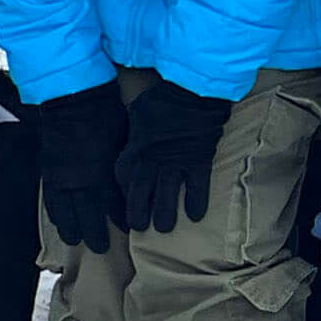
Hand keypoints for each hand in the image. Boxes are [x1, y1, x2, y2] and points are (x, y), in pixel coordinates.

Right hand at [30, 81, 125, 256]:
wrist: (73, 99)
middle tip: (99, 249)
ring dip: (72, 227)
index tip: (127, 229)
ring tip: (75, 241)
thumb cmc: (106, 114)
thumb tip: (134, 175)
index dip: (120, 218)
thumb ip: (125, 162)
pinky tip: (57, 221)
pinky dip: (54, 211)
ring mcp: (63, 177)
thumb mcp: (124, 139)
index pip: (113, 203)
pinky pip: (50, 197)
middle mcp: (83, 181)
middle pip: (89, 214)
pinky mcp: (49, 170)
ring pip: (67, 210)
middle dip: (95, 232)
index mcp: (104, 172)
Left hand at [114, 80, 233, 236]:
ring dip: (165, 212)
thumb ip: (131, 131)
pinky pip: (198, 185)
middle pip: (142, 190)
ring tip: (163, 229)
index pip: (123, 175)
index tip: (120, 203)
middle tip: (138, 228)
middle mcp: (153, 157)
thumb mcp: (136, 112)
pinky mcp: (199, 160)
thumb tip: (128, 140)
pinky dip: (196, 201)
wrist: (193, 90)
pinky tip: (196, 217)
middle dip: (138, 210)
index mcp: (135, 146)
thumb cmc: (161, 99)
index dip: (121, 192)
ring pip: (168, 192)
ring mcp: (177, 160)